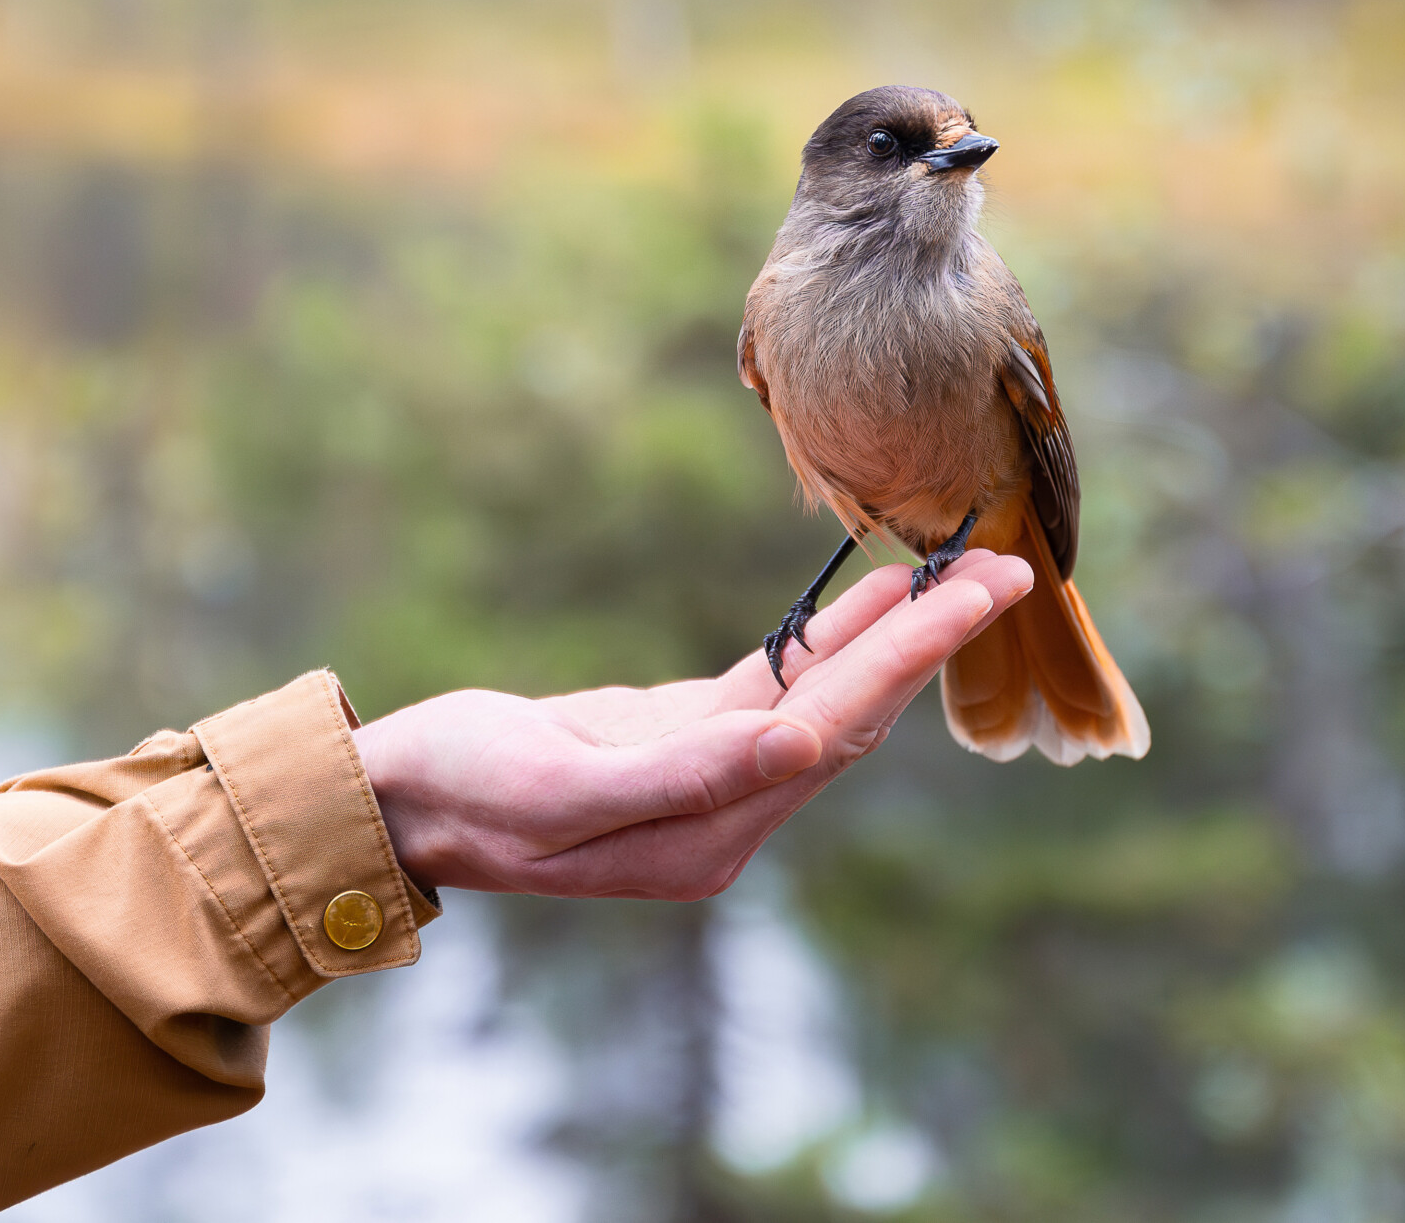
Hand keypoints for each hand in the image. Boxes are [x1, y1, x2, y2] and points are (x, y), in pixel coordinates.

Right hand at [352, 550, 1033, 899]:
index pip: (833, 731)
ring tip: (968, 574)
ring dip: (896, 635)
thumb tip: (796, 743)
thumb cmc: (462, 792)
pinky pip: (777, 682)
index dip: (909, 658)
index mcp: (709, 835)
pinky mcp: (685, 738)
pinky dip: (832, 638)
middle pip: (851, 713)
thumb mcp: (563, 787)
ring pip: (825, 694)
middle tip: (1009, 570)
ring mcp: (710, 776)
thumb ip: (683, 774)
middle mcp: (727, 814)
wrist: (395, 800)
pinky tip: (879, 596)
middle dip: (931, 641)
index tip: (977, 596)